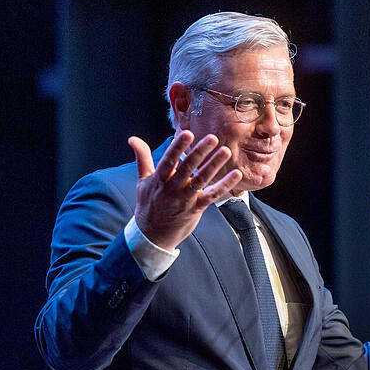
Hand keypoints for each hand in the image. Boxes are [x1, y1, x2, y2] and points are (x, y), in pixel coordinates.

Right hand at [128, 131, 241, 249]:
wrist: (152, 235)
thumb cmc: (149, 205)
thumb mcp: (143, 181)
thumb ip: (142, 158)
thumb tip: (133, 139)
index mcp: (159, 179)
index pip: (169, 160)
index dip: (178, 147)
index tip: (187, 133)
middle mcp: (173, 188)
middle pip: (187, 167)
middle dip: (200, 152)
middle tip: (212, 138)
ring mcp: (185, 199)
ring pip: (201, 180)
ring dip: (214, 165)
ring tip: (226, 151)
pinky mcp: (196, 208)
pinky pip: (212, 196)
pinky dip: (225, 185)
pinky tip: (236, 175)